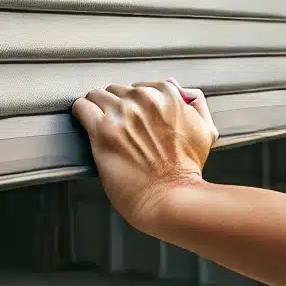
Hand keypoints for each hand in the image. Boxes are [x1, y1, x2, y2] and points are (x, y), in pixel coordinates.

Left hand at [72, 79, 217, 231]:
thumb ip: (196, 104)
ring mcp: (122, 113)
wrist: (172, 198)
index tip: (133, 118)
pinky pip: (82, 107)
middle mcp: (144, 100)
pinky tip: (84, 124)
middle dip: (116, 106)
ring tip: (101, 126)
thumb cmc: (187, 171)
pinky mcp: (102, 130)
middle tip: (119, 127)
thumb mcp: (205, 131)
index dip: (135, 104)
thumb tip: (179, 87)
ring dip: (97, 108)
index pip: (140, 86)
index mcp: (168, 96)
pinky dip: (80, 113)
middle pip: (117, 90)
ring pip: (97, 95)